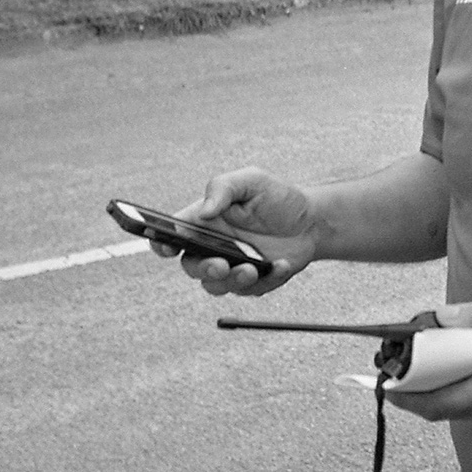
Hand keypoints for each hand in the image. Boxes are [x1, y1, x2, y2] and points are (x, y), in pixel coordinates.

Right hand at [152, 167, 320, 296]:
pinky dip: (267, 280)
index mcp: (203, 221)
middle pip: (191, 267)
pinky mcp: (253, 282)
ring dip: (232, 280)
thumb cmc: (276, 197)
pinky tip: (282, 265)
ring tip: (253, 268)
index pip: (171, 235)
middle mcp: (213, 247)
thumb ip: (224, 188)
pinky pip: (251, 291)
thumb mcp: (252, 181)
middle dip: (203, 269)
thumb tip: (205, 211)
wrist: (311, 220)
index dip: (161, 244)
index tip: (167, 248)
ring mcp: (231, 267)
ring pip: (216, 285)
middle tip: (221, 264)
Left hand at [382, 302, 471, 422]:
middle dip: (413, 392)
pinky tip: (454, 362)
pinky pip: (471, 400)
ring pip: (456, 406)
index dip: (407, 396)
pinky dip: (454, 385)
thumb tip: (441, 316)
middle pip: (441, 409)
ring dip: (433, 388)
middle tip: (395, 367)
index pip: (439, 403)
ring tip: (419, 361)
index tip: (385, 381)